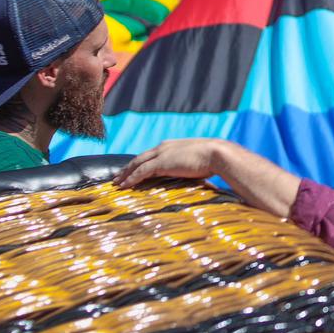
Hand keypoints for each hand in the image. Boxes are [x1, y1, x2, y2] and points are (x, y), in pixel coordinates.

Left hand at [113, 139, 228, 187]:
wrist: (217, 154)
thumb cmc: (213, 158)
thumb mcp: (197, 160)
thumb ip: (189, 164)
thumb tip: (191, 173)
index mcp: (172, 146)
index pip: (150, 155)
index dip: (139, 163)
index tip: (132, 170)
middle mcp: (163, 147)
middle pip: (139, 158)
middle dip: (127, 168)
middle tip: (117, 177)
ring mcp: (161, 154)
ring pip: (136, 164)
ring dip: (125, 174)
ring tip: (116, 183)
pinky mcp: (161, 163)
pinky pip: (141, 172)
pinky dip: (131, 179)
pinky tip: (124, 186)